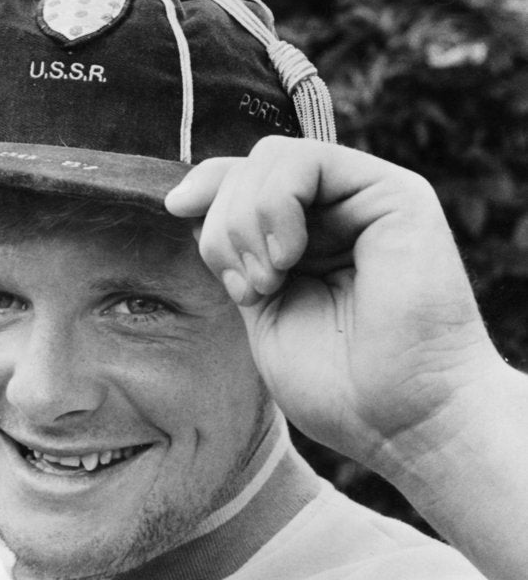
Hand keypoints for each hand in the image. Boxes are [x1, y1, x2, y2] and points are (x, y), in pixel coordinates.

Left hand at [165, 138, 504, 473]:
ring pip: (271, 159)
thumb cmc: (338, 388)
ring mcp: (366, 201)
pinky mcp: (394, 194)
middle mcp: (339, 214)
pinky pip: (305, 160)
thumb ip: (236, 255)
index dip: (206, 187)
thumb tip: (188, 201)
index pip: (246, 183)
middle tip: (248, 290)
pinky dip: (275, 205)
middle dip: (223, 228)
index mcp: (308, 242)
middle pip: (249, 170)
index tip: (176, 209)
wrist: (402, 421)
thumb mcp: (263, 312)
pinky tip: (288, 257)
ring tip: (268, 282)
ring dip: (244, 221)